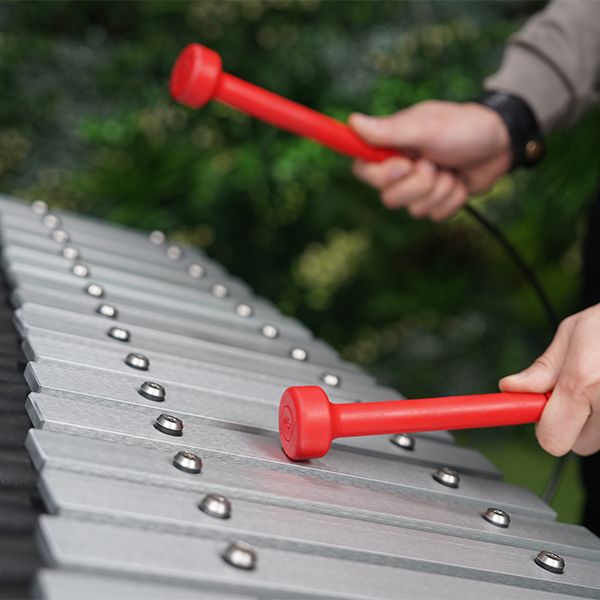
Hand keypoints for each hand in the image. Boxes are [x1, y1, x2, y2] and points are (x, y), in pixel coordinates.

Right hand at [348, 100, 510, 220]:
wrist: (501, 142)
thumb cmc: (463, 128)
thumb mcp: (426, 128)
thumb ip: (389, 131)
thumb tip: (353, 121)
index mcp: (389, 147)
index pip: (361, 170)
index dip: (380, 176)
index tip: (404, 165)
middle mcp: (399, 169)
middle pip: (389, 198)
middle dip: (419, 184)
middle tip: (433, 162)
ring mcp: (417, 188)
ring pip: (414, 210)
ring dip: (440, 190)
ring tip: (450, 169)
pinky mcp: (435, 201)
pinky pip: (435, 215)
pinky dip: (452, 199)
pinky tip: (459, 180)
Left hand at [500, 304, 599, 456]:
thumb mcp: (575, 332)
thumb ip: (544, 368)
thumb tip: (512, 388)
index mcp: (585, 381)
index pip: (552, 439)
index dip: (546, 427)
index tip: (544, 413)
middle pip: (579, 444)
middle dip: (574, 422)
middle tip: (583, 391)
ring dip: (598, 419)